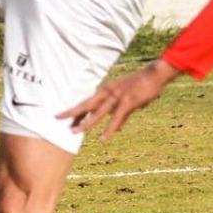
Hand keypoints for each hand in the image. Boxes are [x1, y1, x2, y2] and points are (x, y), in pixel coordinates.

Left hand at [59, 59, 182, 139]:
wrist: (155, 74)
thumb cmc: (143, 85)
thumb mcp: (130, 100)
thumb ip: (122, 115)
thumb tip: (118, 127)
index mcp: (107, 90)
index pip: (88, 102)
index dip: (77, 111)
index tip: (67, 119)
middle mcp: (108, 92)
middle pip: (86, 104)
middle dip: (72, 112)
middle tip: (57, 118)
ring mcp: (117, 97)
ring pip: (98, 113)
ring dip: (86, 123)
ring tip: (74, 132)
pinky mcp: (127, 102)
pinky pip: (116, 118)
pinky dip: (109, 129)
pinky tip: (103, 138)